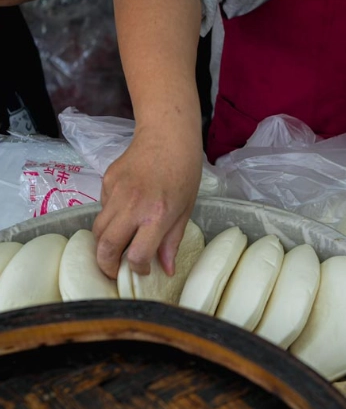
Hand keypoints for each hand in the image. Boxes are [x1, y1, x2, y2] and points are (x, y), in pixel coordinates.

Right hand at [93, 125, 201, 278]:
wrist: (167, 137)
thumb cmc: (184, 174)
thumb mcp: (185, 210)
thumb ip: (171, 241)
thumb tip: (166, 270)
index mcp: (156, 215)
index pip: (136, 254)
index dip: (137, 268)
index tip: (142, 270)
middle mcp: (132, 206)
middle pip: (106, 246)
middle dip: (106, 265)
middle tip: (114, 271)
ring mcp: (115, 192)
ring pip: (98, 229)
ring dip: (104, 243)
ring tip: (115, 248)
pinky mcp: (106, 181)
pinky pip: (102, 208)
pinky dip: (109, 219)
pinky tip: (123, 215)